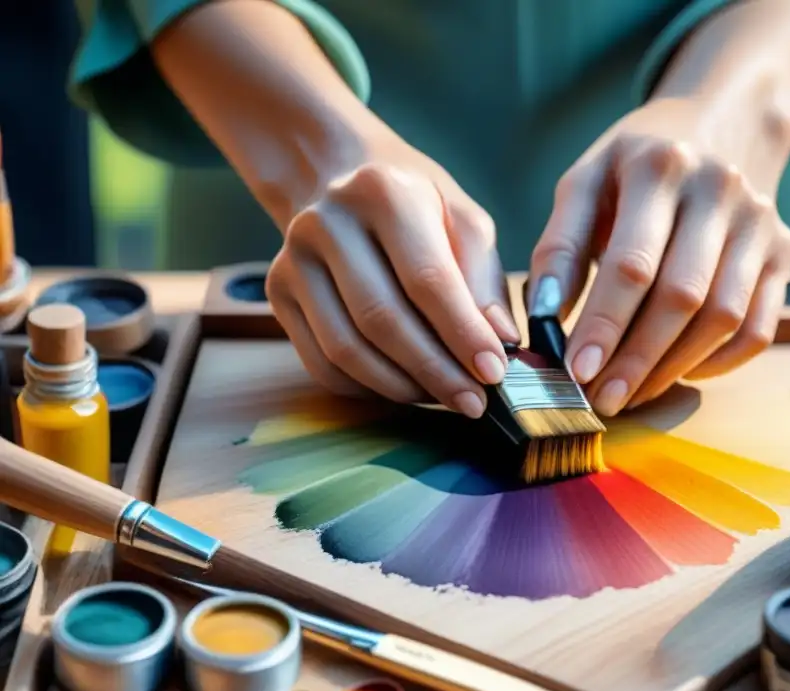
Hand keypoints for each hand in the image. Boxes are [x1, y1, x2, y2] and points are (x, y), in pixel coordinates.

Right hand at [267, 133, 519, 418]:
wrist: (338, 178)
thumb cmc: (415, 205)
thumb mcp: (462, 219)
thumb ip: (484, 278)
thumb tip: (501, 339)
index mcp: (383, 192)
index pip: (426, 279)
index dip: (462, 334)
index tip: (493, 373)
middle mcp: (327, 223)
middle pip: (381, 319)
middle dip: (434, 371)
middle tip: (474, 402)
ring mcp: (293, 259)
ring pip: (346, 349)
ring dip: (401, 387)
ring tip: (443, 396)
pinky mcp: (277, 293)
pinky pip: (321, 363)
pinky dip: (367, 388)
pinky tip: (404, 388)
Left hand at [528, 99, 789, 417]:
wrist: (720, 123)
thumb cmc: (634, 166)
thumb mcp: (586, 184)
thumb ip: (560, 248)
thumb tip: (544, 321)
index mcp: (659, 166)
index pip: (632, 263)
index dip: (604, 324)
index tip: (576, 372)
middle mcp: (720, 189)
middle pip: (681, 296)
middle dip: (636, 359)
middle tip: (601, 399)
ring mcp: (759, 222)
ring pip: (723, 317)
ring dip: (672, 367)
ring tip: (630, 393)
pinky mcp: (782, 251)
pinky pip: (758, 327)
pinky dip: (719, 362)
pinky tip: (678, 372)